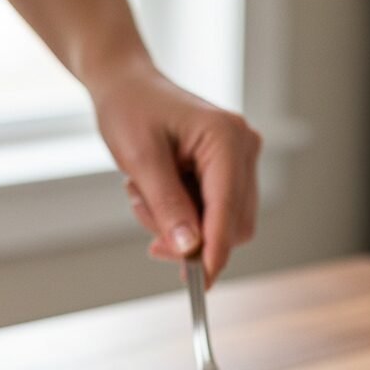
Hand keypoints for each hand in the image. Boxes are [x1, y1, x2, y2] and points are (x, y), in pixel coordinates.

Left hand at [91, 61, 260, 283]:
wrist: (126, 86)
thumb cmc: (130, 110)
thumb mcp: (140, 159)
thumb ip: (167, 205)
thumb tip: (190, 248)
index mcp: (226, 137)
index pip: (228, 208)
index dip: (215, 250)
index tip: (200, 283)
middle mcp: (243, 147)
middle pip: (233, 223)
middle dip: (190, 237)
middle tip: (147, 228)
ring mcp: (240, 159)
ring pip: (223, 224)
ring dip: (181, 226)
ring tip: (144, 196)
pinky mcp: (230, 170)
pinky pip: (214, 214)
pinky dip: (183, 218)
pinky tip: (156, 195)